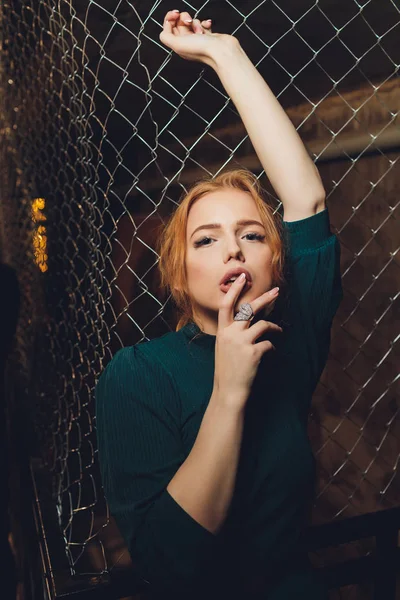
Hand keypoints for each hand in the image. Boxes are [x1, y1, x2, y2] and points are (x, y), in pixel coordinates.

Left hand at [159, 10, 238, 67]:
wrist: (222, 51)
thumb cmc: (202, 49)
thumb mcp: (177, 44)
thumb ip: (166, 36)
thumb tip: (166, 26)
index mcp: (178, 45)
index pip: (168, 27)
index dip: (170, 18)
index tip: (175, 14)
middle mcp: (186, 43)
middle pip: (179, 23)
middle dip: (184, 18)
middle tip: (189, 22)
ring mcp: (197, 39)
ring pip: (192, 22)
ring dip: (196, 22)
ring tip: (201, 31)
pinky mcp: (208, 36)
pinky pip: (203, 24)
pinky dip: (205, 23)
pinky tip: (208, 26)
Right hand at [213, 274, 281, 409]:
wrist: (228, 391)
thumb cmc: (227, 370)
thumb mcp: (224, 348)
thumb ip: (233, 333)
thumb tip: (251, 321)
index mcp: (222, 331)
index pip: (226, 305)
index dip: (234, 290)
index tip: (241, 278)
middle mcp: (231, 333)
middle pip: (250, 308)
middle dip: (265, 298)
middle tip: (276, 291)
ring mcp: (242, 342)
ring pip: (264, 325)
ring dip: (275, 328)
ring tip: (280, 331)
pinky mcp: (254, 352)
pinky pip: (269, 344)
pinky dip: (272, 348)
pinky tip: (271, 354)